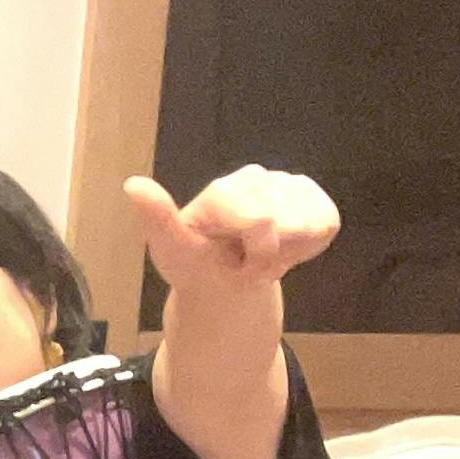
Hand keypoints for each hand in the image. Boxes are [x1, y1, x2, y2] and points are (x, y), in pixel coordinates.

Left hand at [123, 167, 339, 311]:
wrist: (223, 281)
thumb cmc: (195, 266)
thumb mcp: (171, 251)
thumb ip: (158, 218)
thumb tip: (132, 185)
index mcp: (222, 190)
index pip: (262, 221)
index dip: (257, 255)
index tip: (235, 265)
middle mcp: (253, 177)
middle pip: (288, 226)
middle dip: (270, 257)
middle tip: (246, 263)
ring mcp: (283, 182)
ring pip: (310, 225)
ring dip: (288, 253)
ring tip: (260, 255)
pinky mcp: (310, 195)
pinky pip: (327, 223)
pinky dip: (309, 247)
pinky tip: (283, 247)